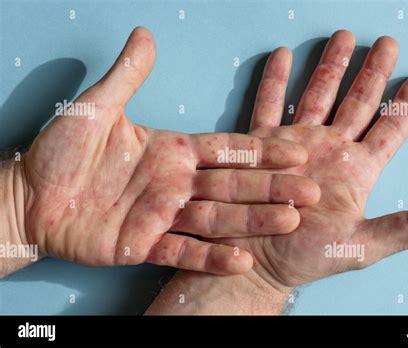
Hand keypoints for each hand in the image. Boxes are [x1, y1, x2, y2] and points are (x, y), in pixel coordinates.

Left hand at [10, 27, 318, 275]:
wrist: (32, 196)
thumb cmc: (62, 152)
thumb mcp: (97, 108)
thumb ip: (127, 75)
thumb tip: (145, 34)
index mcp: (172, 152)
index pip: (226, 150)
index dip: (261, 151)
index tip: (296, 149)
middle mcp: (175, 184)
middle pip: (233, 186)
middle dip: (272, 187)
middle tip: (311, 190)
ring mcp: (163, 216)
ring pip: (217, 219)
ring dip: (253, 222)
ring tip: (288, 222)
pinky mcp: (145, 244)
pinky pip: (184, 252)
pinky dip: (211, 257)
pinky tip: (242, 259)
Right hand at [216, 30, 407, 288]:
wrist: (257, 261)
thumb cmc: (307, 256)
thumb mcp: (359, 246)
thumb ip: (405, 230)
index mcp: (356, 171)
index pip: (390, 130)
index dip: (407, 105)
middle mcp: (329, 151)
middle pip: (358, 102)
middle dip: (374, 72)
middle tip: (388, 44)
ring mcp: (296, 144)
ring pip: (317, 95)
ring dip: (330, 66)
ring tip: (343, 38)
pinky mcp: (263, 145)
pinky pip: (268, 106)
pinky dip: (274, 80)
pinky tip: (282, 56)